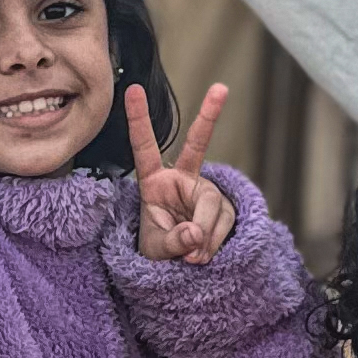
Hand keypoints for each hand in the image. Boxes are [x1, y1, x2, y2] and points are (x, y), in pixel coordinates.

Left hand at [125, 82, 238, 264]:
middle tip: (221, 87)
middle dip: (209, 116)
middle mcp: (183, 180)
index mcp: (155, 183)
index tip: (133, 89)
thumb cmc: (159, 253)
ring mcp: (206, 192)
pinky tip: (204, 257)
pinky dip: (215, 244)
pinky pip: (224, 224)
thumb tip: (195, 233)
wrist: (179, 270)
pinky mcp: (224, 208)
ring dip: (205, 237)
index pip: (145, 149)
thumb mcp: (156, 251)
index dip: (139, 120)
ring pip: (214, 207)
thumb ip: (173, 242)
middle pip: (197, 146)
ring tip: (192, 260)